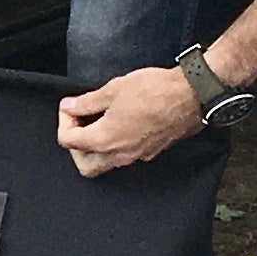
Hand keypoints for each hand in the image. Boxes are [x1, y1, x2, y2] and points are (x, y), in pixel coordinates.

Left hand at [58, 66, 204, 174]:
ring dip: (96, 149)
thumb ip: (87, 102)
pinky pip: (125, 157)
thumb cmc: (155, 90)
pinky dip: (115, 146)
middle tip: (80, 123)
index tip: (72, 107)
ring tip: (99, 122)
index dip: (64, 121)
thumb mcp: (113, 89)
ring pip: (105, 164)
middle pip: (84, 165)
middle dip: (76, 147)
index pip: (68, 141)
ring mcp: (136, 156)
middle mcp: (119, 155)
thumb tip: (69, 107)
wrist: (192, 96)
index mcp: (104, 139)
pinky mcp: (151, 152)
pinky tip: (120, 124)